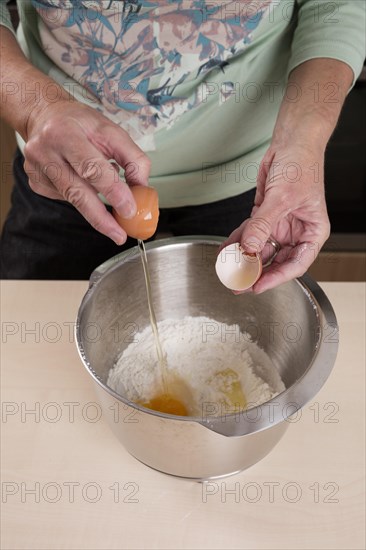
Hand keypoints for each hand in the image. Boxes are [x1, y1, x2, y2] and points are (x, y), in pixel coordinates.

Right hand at [23, 99, 150, 243]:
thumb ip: (132, 158)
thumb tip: (142, 188)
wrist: (44, 116)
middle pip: (76, 193)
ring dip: (96, 208)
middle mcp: (45, 151)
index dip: (112, 191)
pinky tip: (84, 181)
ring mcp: (36, 170)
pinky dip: (82, 196)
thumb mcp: (111, 131)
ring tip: (111, 206)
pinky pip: (66, 198)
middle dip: (101, 218)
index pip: (91, 168)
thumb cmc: (80, 123)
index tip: (129, 210)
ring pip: (73, 199)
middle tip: (119, 234)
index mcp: (65, 133)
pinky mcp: (36, 183)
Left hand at [222, 143, 329, 292]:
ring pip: (259, 248)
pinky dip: (236, 241)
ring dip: (242, 258)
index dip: (276, 278)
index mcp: (312, 232)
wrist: (292, 141)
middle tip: (238, 283)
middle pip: (275, 260)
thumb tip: (249, 248)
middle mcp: (296, 232)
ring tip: (226, 269)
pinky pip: (248, 233)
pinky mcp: (263, 216)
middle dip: (256, 272)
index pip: (296, 264)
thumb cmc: (302, 165)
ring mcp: (279, 225)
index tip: (257, 286)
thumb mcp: (282, 198)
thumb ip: (263, 225)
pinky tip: (225, 250)